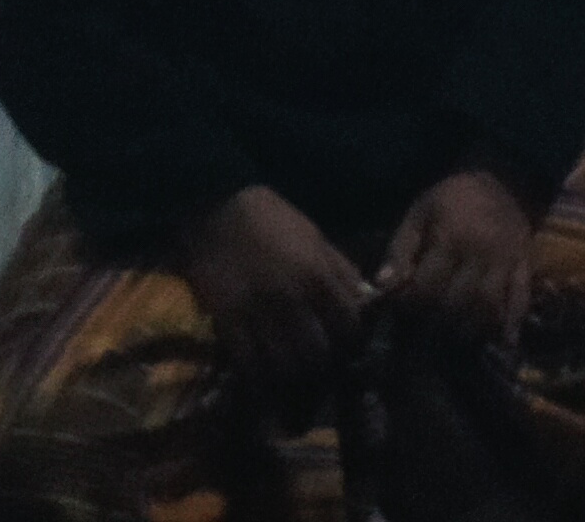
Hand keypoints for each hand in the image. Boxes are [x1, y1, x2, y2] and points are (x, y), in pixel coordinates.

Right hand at [180, 186, 371, 412]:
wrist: (219, 207)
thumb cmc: (272, 220)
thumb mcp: (315, 237)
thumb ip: (340, 270)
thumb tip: (365, 299)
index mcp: (317, 275)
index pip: (348, 324)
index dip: (352, 340)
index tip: (348, 345)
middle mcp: (290, 299)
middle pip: (317, 353)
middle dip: (323, 365)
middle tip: (320, 366)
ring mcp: (257, 314)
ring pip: (283, 366)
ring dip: (292, 376)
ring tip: (293, 375)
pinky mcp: (226, 322)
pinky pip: (247, 364)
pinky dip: (259, 377)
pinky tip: (264, 375)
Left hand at [380, 168, 534, 346]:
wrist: (504, 177)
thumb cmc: (454, 197)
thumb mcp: (420, 212)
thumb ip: (400, 250)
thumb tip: (383, 286)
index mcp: (451, 237)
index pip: (427, 286)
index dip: (410, 303)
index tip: (402, 308)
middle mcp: (481, 253)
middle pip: (457, 302)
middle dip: (437, 320)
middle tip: (426, 328)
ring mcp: (507, 261)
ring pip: (488, 306)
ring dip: (470, 328)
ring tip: (455, 335)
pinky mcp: (525, 266)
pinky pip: (521, 298)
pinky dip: (513, 323)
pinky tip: (504, 343)